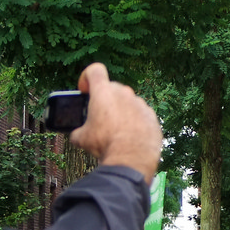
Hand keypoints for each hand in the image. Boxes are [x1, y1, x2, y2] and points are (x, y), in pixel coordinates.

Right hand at [70, 63, 161, 182]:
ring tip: (115, 129)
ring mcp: (140, 104)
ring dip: (121, 111)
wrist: (131, 159)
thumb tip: (77, 135)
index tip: (85, 91)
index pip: (94, 70)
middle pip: (112, 88)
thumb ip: (78, 130)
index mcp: (104, 92)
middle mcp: (124, 93)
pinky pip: (140, 114)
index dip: (87, 78)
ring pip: (128, 102)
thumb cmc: (105, 145)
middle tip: (99, 116)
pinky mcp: (151, 116)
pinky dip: (134, 121)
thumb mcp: (82, 139)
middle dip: (104, 99)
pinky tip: (130, 136)